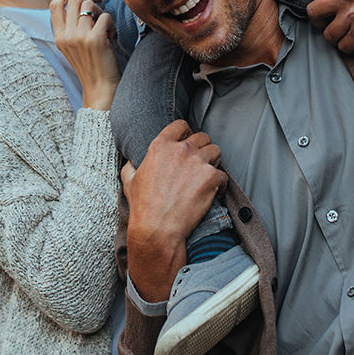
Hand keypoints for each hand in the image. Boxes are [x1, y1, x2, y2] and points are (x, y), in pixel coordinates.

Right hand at [50, 0, 119, 109]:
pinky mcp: (95, 39)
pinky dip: (111, 23)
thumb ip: (72, 28)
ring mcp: (80, 37)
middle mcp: (66, 35)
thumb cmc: (91, 66)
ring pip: (90, 6)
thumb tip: (80, 2)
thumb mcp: (73, 47)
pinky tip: (111, 35)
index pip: (55, 5)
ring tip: (106, 26)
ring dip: (102, 12)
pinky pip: (105, 16)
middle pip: (75, 1)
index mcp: (59, 37)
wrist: (100, 88)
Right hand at [121, 120, 224, 301]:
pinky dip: (220, 185)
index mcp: (160, 146)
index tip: (188, 142)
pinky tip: (213, 194)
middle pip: (203, 137)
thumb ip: (131, 166)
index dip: (186, 133)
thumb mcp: (129, 181)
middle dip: (203, 148)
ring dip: (213, 162)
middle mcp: (181, 149)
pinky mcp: (211, 177)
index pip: (181, 125)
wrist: (157, 228)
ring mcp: (198, 162)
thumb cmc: (143, 207)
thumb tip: (131, 162)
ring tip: (208, 176)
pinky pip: (223, 175)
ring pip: (216, 151)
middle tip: (199, 164)